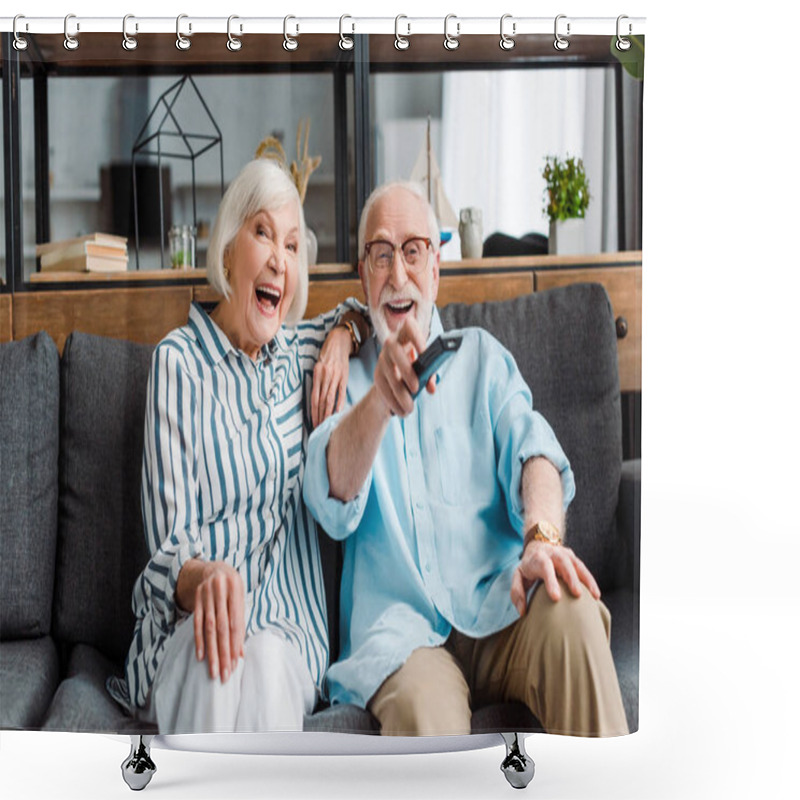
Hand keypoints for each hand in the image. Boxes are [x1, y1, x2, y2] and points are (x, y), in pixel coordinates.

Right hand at [180, 560, 245, 682]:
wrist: (215, 568)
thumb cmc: (233, 588)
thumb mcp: (240, 600)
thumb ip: (240, 623)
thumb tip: (241, 653)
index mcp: (235, 588)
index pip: (235, 622)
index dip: (235, 644)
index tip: (235, 663)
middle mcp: (220, 590)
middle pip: (221, 627)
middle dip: (224, 652)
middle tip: (225, 673)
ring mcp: (206, 594)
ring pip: (208, 628)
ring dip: (211, 651)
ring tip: (213, 670)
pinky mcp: (196, 599)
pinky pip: (196, 622)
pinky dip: (199, 640)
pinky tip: (201, 656)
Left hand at [311, 326, 350, 427]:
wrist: (340, 341)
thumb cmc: (327, 354)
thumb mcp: (318, 365)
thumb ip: (317, 380)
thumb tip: (316, 398)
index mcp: (316, 373)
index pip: (314, 397)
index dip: (313, 412)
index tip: (313, 423)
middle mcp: (325, 375)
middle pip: (322, 400)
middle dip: (320, 416)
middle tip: (318, 428)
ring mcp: (335, 376)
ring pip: (330, 399)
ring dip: (327, 413)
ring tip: (326, 424)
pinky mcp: (344, 376)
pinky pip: (341, 393)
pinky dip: (339, 404)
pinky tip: (337, 413)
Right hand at [373, 317, 435, 417]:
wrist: (396, 377)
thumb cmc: (416, 368)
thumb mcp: (425, 368)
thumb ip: (429, 374)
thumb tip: (431, 387)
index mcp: (407, 336)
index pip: (409, 326)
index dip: (417, 336)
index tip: (425, 353)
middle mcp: (391, 344)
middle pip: (395, 350)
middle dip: (406, 369)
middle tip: (416, 388)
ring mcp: (382, 359)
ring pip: (388, 374)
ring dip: (399, 393)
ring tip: (410, 408)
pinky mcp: (377, 375)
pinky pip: (382, 388)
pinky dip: (392, 401)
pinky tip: (400, 411)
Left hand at [510, 540, 599, 614]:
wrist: (538, 544)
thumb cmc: (529, 566)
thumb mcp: (518, 576)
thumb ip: (517, 592)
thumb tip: (523, 611)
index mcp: (537, 558)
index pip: (544, 567)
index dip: (551, 581)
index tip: (556, 598)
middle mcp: (552, 554)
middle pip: (563, 562)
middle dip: (571, 578)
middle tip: (578, 595)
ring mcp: (565, 554)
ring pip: (577, 564)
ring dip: (586, 579)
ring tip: (594, 596)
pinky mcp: (573, 558)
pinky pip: (583, 568)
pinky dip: (590, 580)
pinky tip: (596, 594)